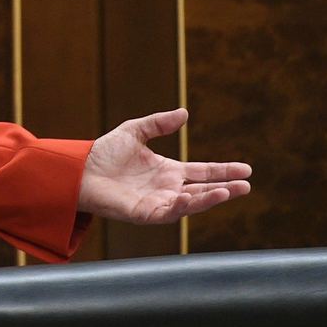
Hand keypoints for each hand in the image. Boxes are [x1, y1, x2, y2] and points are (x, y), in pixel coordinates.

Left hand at [77, 108, 251, 223]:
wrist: (80, 169)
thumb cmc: (104, 153)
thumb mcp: (134, 131)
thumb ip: (158, 123)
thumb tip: (184, 113)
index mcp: (168, 171)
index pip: (202, 172)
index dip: (223, 170)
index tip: (246, 169)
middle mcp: (168, 189)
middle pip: (203, 190)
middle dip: (226, 188)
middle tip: (247, 185)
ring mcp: (159, 202)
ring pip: (192, 203)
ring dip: (211, 198)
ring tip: (231, 191)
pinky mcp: (147, 213)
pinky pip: (170, 212)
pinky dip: (185, 205)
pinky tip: (195, 197)